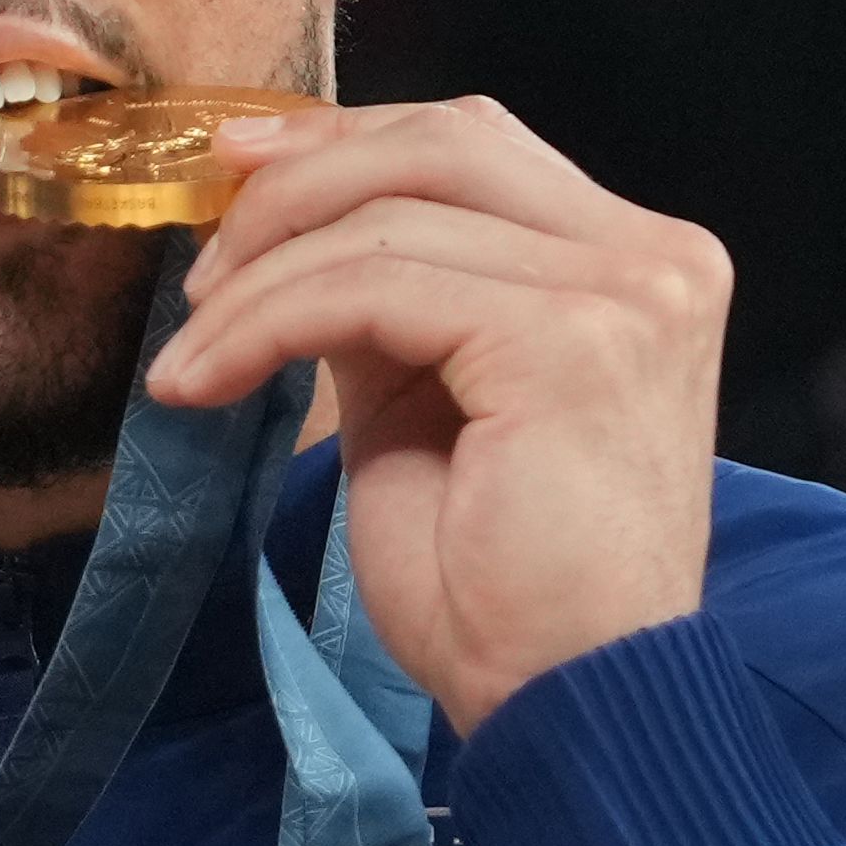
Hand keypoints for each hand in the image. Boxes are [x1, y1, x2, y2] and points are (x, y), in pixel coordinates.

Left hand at [145, 94, 727, 739]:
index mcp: (638, 267)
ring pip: (392, 217)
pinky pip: (372, 288)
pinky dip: (267, 323)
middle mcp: (653, 260)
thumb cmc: (502, 588)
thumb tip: (296, 234)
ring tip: (192, 353)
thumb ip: (392, 305)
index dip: (343, 143)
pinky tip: (207, 380)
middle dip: (299, 178)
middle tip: (201, 249)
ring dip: (260, 277)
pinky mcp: (567, 340)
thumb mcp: (428, 408)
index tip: (234, 169)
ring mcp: (624, 293)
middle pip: (445, 143)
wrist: (568, 702)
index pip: (476, 150)